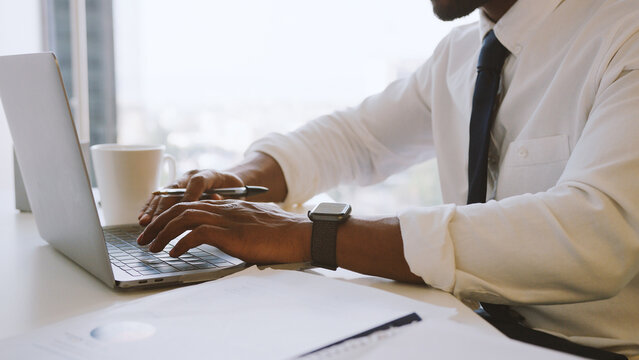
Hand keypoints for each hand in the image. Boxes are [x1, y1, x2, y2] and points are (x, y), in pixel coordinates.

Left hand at [137, 200, 311, 263]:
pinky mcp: (230, 233)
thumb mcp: (252, 226)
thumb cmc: (280, 235)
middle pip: (180, 208)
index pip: (190, 203)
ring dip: (162, 232)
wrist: (299, 235)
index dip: (168, 214)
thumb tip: (222, 238)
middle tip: (143, 238)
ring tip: (150, 248)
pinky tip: (173, 254)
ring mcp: (226, 219)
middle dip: (157, 223)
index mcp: (227, 206)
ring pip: (183, 218)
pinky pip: (197, 234)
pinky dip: (180, 243)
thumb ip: (234, 227)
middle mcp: (223, 208)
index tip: (155, 228)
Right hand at [138, 169, 243, 225]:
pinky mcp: (175, 188)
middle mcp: (190, 176)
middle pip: (174, 190)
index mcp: (208, 175)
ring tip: (144, 223)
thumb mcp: (233, 192)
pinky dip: (150, 207)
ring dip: (152, 209)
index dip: (189, 196)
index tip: (183, 211)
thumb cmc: (232, 189)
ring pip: (164, 194)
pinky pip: (160, 197)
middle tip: (154, 223)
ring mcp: (181, 181)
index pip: (197, 183)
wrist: (228, 180)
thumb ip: (224, 196)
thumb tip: (217, 198)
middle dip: (163, 208)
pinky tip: (142, 217)